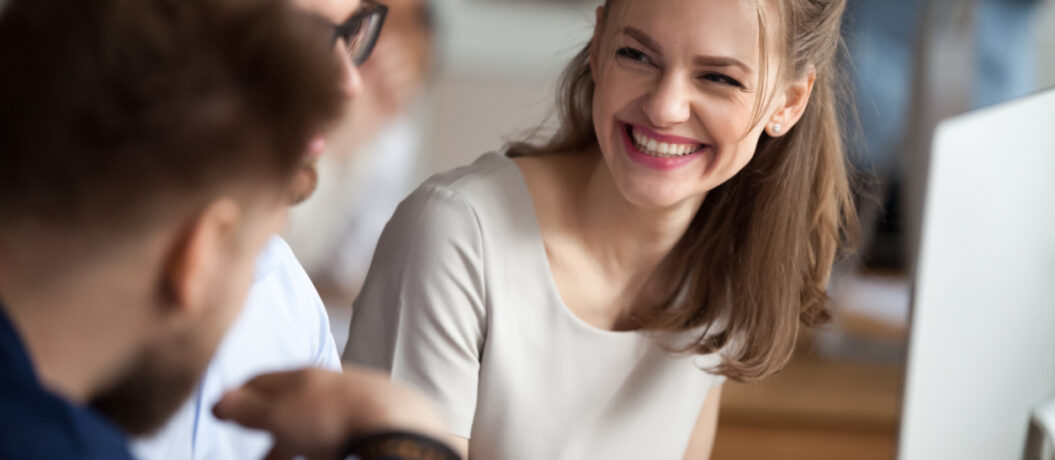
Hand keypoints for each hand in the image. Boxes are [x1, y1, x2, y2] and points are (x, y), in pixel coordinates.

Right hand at [213, 366, 447, 459]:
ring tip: (289, 454)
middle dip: (271, 425)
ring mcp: (358, 399)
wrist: (399, 428)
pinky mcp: (381, 420)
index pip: (261, 379)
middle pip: (291, 401)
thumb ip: (247, 409)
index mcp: (303, 376)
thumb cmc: (333, 421)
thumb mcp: (279, 416)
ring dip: (299, 438)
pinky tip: (329, 450)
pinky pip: (344, 430)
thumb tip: (218, 401)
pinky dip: (327, 442)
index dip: (241, 396)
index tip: (227, 412)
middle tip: (261, 451)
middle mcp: (332, 382)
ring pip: (318, 418)